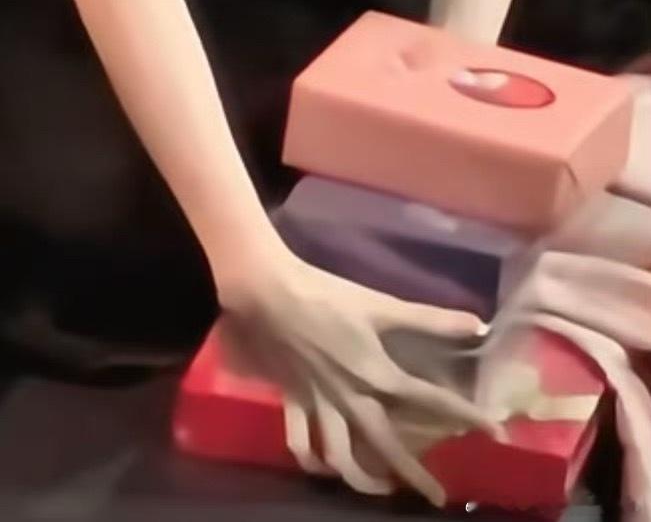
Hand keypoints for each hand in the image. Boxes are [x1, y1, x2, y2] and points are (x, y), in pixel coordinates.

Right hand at [213, 244, 499, 505]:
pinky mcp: (293, 401)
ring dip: (361, 480)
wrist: (271, 295)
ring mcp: (319, 404)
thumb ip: (429, 319)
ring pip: (339, 457)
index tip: (496, 433)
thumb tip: (479, 324)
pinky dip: (311, 459)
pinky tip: (323, 466)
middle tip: (437, 497)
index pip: (430, 401)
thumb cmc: (329, 297)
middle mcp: (350, 398)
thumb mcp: (381, 305)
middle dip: (413, 476)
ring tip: (381, 490)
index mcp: (376, 374)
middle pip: (385, 446)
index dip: (466, 416)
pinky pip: (299, 442)